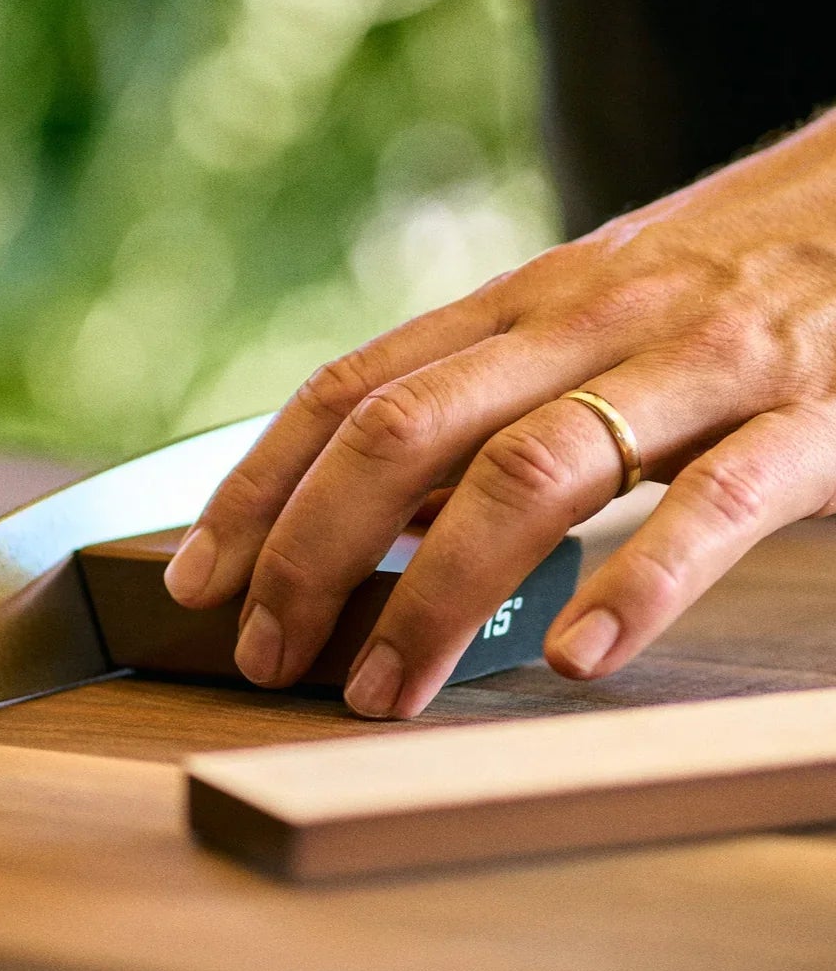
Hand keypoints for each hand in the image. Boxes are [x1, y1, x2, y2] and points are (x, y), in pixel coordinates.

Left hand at [165, 111, 835, 716]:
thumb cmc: (729, 280)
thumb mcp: (586, 323)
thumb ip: (488, 403)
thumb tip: (384, 516)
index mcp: (520, 305)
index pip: (350, 388)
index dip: (257, 484)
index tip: (196, 577)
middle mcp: (585, 322)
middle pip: (406, 430)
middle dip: (312, 551)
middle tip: (267, 656)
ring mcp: (699, 365)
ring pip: (532, 470)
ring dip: (437, 593)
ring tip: (383, 690)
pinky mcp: (818, 414)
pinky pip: (720, 502)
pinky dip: (642, 580)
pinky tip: (576, 655)